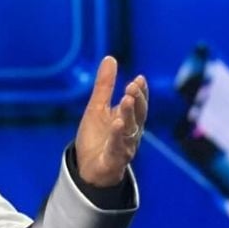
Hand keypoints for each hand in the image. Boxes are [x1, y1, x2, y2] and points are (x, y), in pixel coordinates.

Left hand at [75, 56, 148, 187]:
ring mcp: (124, 146)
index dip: (140, 92)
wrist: (88, 169)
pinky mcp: (114, 159)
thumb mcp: (97, 108)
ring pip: (130, 129)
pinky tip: (117, 123)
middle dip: (137, 100)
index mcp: (128, 119)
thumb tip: (110, 58)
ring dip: (129, 114)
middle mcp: (130, 132)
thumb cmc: (96, 138)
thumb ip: (105, 86)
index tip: (139, 79)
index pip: (138, 103)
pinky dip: (117, 135)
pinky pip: (117, 147)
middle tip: (133, 86)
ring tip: (126, 99)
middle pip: (138, 115)